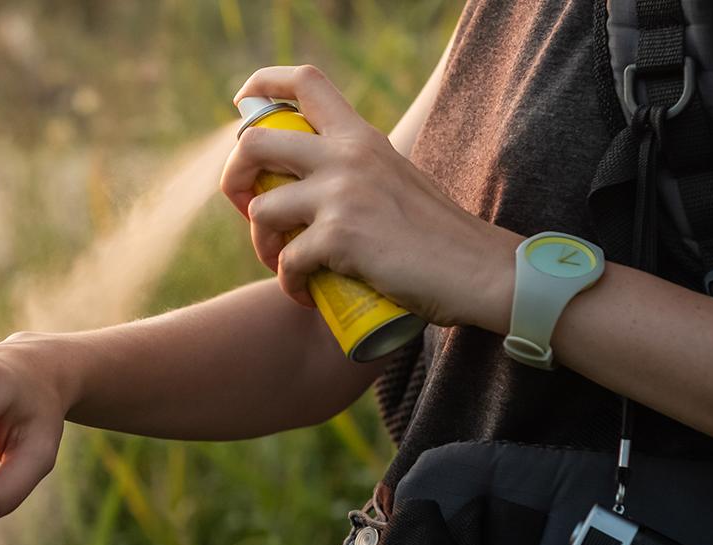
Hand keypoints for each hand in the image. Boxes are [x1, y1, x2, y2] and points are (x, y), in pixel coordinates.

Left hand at [220, 65, 522, 331]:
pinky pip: (287, 261)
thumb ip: (358, 172)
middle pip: (254, 142)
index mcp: (361, 136)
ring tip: (283, 263)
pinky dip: (289, 283)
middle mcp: (347, 155)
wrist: (478, 271)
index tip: (242, 107)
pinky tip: (305, 294)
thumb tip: (311, 187)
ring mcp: (342, 194)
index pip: (303, 82)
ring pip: (260, 208)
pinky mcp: (340, 238)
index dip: (260, 86)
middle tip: (247, 208)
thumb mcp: (395, 178)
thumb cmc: (438, 236)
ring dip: (262, 244)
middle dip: (233, 178)